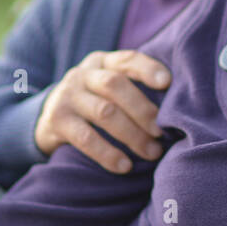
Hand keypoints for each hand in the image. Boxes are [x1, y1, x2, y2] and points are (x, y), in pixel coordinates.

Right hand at [34, 50, 170, 172]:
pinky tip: (125, 166)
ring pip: (104, 112)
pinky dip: (108, 153)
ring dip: (132, 135)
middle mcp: (82, 74)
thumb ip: (133, 88)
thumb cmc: (94, 102)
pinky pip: (86, 138)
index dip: (147, 68)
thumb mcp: (107, 87)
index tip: (167, 82)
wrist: (48, 119)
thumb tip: (178, 107)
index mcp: (101, 62)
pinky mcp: (56, 121)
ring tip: (152, 153)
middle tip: (162, 133)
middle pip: (115, 85)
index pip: (126, 59)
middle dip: (143, 110)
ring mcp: (66, 96)